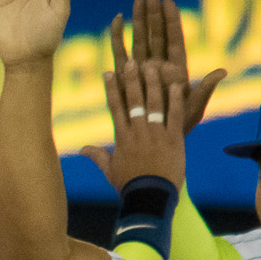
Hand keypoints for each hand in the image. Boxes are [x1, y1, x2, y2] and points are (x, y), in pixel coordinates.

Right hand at [79, 58, 187, 191]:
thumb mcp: (110, 170)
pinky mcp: (174, 140)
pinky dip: (176, 100)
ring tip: (152, 65)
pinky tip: (177, 84)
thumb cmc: (130, 186)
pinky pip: (175, 116)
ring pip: (154, 104)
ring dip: (153, 84)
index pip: (115, 108)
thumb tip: (83, 150)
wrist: (150, 197)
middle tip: (131, 62)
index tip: (108, 73)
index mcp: (122, 138)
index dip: (112, 89)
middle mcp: (138, 132)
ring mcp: (156, 134)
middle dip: (132, 80)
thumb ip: (98, 156)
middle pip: (134, 101)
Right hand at [121, 0, 225, 135]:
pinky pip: (121, 53)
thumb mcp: (193, 108)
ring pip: (140, 39)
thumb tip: (222, 71)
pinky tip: (117, 20)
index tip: (168, 2)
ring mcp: (142, 69)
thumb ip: (205, 89)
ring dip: (138, 19)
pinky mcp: (126, 76)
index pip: (174, 39)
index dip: (172, 21)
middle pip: (156, 34)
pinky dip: (119, 37)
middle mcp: (159, 65)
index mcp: (176, 69)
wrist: (156, 141)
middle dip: (153, 13)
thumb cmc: (178, 126)